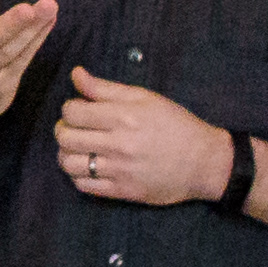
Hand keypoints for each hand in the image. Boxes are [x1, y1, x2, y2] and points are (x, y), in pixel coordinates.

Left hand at [53, 72, 236, 208]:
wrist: (204, 162)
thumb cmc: (176, 125)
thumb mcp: (145, 98)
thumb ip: (106, 88)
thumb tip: (76, 74)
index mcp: (124, 117)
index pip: (72, 112)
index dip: (70, 108)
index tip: (79, 110)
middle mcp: (118, 144)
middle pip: (66, 137)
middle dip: (63, 129)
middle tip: (74, 128)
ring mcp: (119, 171)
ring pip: (69, 163)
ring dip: (66, 153)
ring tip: (78, 148)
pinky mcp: (123, 192)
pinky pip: (84, 186)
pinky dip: (78, 175)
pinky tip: (88, 166)